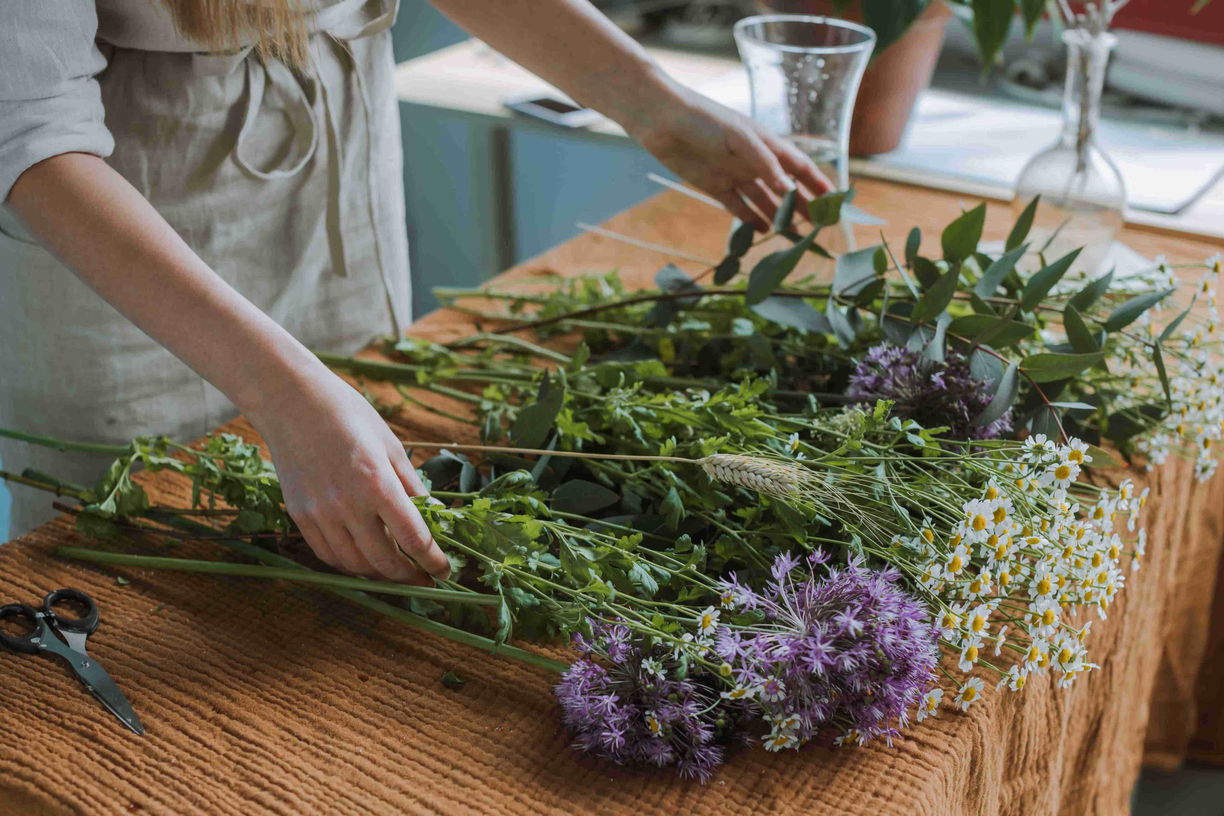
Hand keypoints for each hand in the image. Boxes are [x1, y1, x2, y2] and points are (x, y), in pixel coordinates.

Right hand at [248, 368, 450, 584]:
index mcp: (377, 483)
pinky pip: (328, 555)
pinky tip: (364, 560)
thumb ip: (412, 487)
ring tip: (397, 571)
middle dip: (409, 576)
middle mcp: (347, 504)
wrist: (292, 401)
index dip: (434, 561)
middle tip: (423, 577)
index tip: (445, 570)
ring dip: (380, 574)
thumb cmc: (349, 415)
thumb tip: (434, 519)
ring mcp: (319, 513)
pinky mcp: (300, 516)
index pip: (414, 539)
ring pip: (355, 564)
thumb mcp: (391, 446)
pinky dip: (350, 564)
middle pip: (385, 561)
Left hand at [622, 83, 832, 230]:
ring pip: (764, 201)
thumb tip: (789, 190)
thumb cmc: (704, 119)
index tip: (835, 202)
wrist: (663, 120)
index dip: (818, 184)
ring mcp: (735, 174)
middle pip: (785, 189)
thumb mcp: (739, 139)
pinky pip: (738, 207)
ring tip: (793, 236)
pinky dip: (750, 219)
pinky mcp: (715, 186)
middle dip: (803, 207)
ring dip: (778, 217)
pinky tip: (763, 232)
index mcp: (767, 144)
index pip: (800, 167)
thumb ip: (765, 165)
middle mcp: (755, 161)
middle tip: (818, 228)